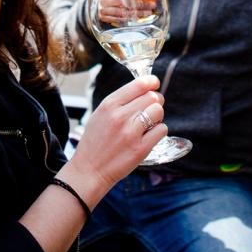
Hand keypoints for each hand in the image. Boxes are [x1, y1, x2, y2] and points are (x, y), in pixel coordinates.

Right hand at [59, 75, 165, 206]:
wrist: (89, 170)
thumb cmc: (95, 141)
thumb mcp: (99, 114)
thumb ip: (119, 102)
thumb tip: (143, 89)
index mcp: (109, 105)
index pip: (138, 84)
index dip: (151, 81)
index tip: (154, 83)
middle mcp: (120, 116)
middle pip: (152, 97)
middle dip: (155, 100)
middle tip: (151, 107)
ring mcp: (131, 133)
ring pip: (158, 111)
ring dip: (158, 115)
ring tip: (150, 122)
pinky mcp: (140, 148)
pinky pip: (161, 130)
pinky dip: (159, 131)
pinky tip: (150, 135)